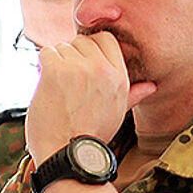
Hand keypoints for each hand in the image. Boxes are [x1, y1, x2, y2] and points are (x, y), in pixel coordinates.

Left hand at [26, 32, 156, 160]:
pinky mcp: (55, 70)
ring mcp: (78, 67)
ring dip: (56, 63)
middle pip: (81, 41)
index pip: (105, 38)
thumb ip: (133, 94)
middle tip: (67, 81)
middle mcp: (101, 68)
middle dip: (71, 56)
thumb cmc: (90, 135)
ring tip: (58, 88)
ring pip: (61, 46)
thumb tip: (150, 87)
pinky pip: (45, 52)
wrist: (68, 153)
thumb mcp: (118, 112)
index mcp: (119, 75)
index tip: (82, 65)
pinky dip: (42, 67)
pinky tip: (47, 86)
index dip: (91, 48)